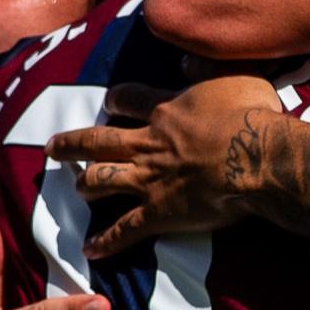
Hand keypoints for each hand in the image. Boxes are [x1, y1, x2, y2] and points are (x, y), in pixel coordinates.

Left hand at [54, 73, 285, 259]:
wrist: (257, 157)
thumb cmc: (250, 114)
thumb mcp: (231, 73)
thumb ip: (204, 66)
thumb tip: (183, 59)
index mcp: (165, 111)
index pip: (128, 100)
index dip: (116, 101)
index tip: (109, 102)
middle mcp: (148, 144)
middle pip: (98, 141)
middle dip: (72, 144)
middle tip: (53, 148)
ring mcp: (149, 180)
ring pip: (102, 180)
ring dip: (85, 186)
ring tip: (76, 190)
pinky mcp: (159, 213)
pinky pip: (125, 230)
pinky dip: (106, 241)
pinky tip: (90, 250)